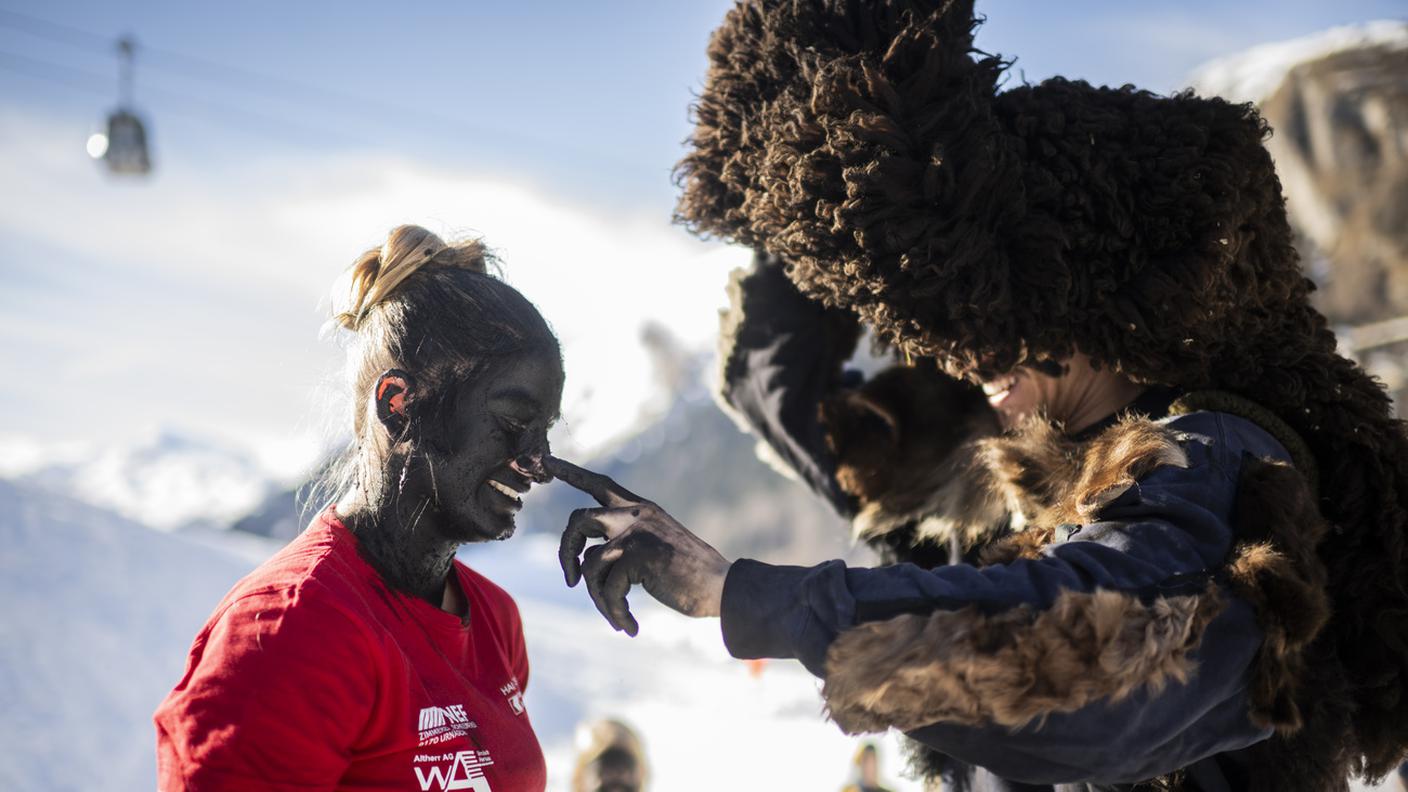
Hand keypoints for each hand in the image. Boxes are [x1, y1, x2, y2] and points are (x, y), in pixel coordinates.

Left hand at [547, 456, 731, 635]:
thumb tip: (584, 563)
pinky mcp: (636, 556)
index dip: (570, 472)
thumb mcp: (653, 547)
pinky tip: (630, 627)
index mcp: (640, 508)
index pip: (598, 484)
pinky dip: (615, 612)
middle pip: (577, 521)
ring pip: (589, 564)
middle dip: (565, 553)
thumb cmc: (688, 574)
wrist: (721, 586)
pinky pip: (607, 589)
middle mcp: (634, 514)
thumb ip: (622, 544)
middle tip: (571, 581)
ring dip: (599, 599)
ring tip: (617, 617)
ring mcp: (635, 533)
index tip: (544, 460)